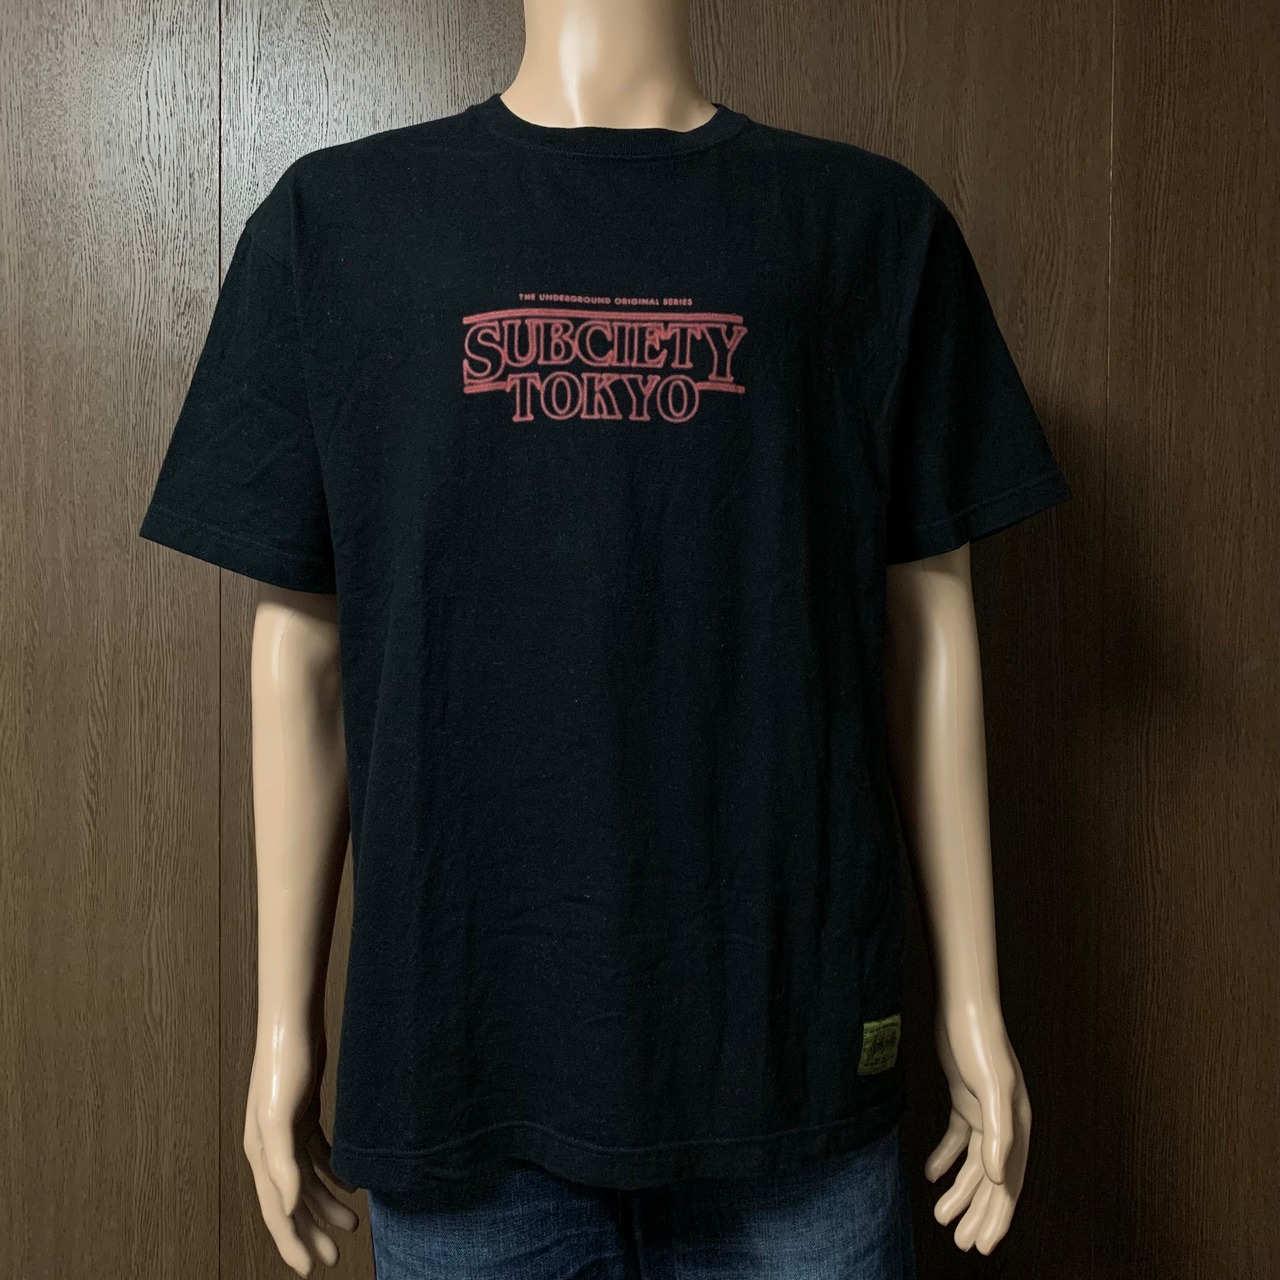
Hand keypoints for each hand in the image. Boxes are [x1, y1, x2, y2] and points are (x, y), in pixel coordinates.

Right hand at [243, 1021, 359, 1274]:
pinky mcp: (304, 1115)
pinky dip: (332, 1173)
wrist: (293, 1022)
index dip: (292, 1243)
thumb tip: (292, 1206)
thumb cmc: (283, 1066)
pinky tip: (351, 1183)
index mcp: (261, 1155)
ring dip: (327, 1205)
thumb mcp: (280, 1116)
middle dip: (312, 1232)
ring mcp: (287, 1131)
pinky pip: (317, 1155)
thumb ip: (281, 1163)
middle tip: (336, 1256)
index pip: (278, 1211)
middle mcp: (270, 1148)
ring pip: (307, 1181)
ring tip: (352, 1224)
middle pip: (293, 1203)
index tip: (311, 1270)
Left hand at [925, 1000, 1030, 1253]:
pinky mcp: (964, 1100)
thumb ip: (997, 1133)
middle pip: (992, 1181)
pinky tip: (931, 1173)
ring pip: (972, 1164)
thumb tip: (994, 1177)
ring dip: (958, 1191)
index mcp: (1018, 1128)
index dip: (997, 1217)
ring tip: (940, 1216)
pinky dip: (944, 1158)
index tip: (982, 1245)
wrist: (964, 1008)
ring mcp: (984, 1113)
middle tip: (961, 1242)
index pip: (1008, 1184)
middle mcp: (1005, 1125)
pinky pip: (957, 1139)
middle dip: (978, 1214)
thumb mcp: (991, 1089)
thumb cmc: (980, 1044)